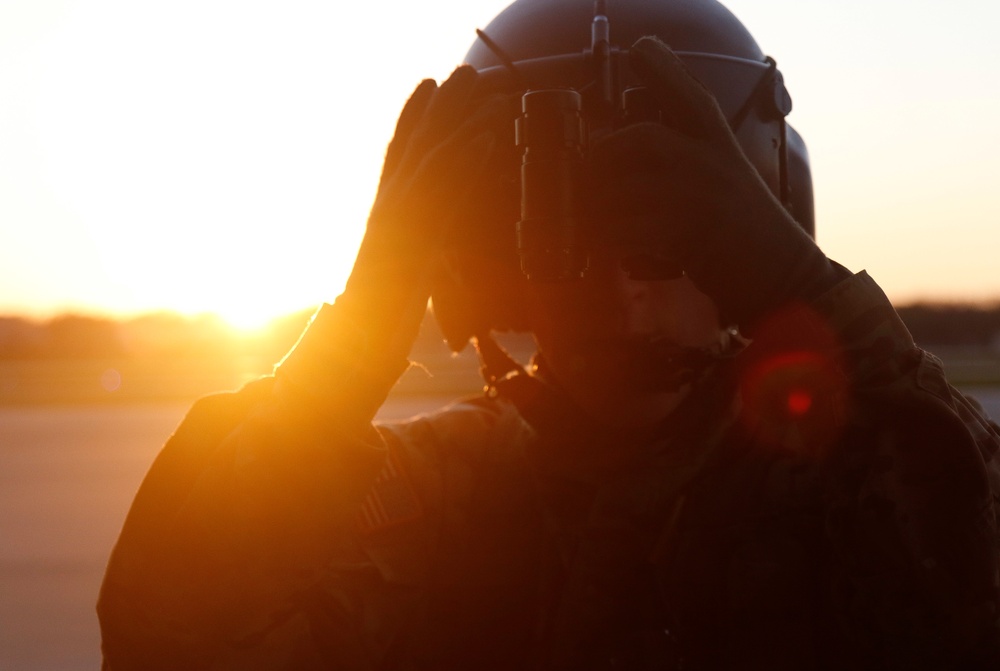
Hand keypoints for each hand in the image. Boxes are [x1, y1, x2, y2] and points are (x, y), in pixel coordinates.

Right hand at [346, 66, 507, 299]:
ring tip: (485, 91)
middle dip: (440, 106)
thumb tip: (424, 243)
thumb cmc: (374, 322)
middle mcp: (388, 208)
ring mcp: (401, 220)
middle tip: (463, 73)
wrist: (356, 348)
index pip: (396, 154)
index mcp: (382, 214)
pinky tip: (489, 136)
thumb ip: (408, 249)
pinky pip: (450, 190)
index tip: (426, 86)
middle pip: (416, 144)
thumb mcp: (395, 275)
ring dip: (461, 120)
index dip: (411, 117)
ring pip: (434, 157)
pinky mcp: (419, 237)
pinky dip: (469, 160)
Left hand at [588, 37, 843, 332]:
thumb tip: (632, 158)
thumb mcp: (728, 183)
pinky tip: (603, 244)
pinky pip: (631, 231)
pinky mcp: (691, 236)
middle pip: (641, 138)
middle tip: (579, 176)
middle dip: (601, 156)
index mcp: (722, 147)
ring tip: (581, 217)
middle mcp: (713, 163)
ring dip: (594, 206)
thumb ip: (691, 163)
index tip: (641, 48)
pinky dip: (609, 240)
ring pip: (626, 189)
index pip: (692, 97)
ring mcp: (702, 198)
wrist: (784, 278)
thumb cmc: (748, 234)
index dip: (665, 69)